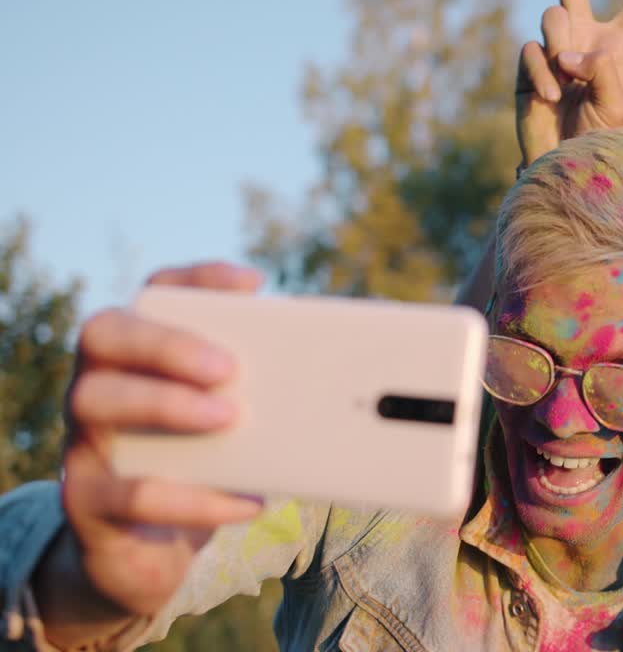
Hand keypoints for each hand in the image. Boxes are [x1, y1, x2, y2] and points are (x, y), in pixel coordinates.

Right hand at [59, 262, 263, 615]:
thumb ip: (257, 391)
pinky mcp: (85, 503)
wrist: (146, 552)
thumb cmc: (198, 469)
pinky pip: (125, 494)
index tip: (253, 284)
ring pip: (93, 402)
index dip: (196, 280)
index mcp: (135, 355)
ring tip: (230, 418)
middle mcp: (97, 385)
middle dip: (168, 342)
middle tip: (229, 365)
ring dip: (166, 404)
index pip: (153, 294)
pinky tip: (245, 500)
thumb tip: (329, 371)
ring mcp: (83, 441)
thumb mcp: (228, 424)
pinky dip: (193, 497)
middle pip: (104, 335)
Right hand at [516, 0, 622, 165]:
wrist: (564, 163)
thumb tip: (566, 54)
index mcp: (616, 47)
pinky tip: (551, 97)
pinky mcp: (529, 66)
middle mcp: (582, 41)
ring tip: (566, 78)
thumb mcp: (614, 103)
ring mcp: (552, 51)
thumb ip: (600, 69)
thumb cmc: (598, 139)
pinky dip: (543, 72)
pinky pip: (532, 49)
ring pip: (553, 15)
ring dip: (560, 43)